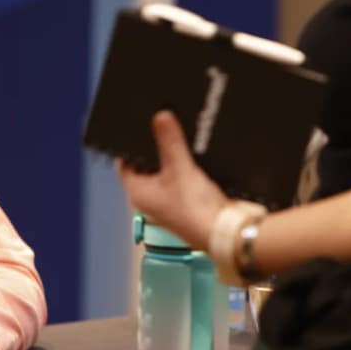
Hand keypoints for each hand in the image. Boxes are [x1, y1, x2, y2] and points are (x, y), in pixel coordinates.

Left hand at [117, 111, 228, 248]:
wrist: (225, 232)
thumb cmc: (196, 211)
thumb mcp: (180, 168)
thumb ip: (170, 141)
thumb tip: (160, 117)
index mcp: (139, 193)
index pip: (124, 163)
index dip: (129, 145)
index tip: (137, 127)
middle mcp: (151, 198)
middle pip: (146, 165)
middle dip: (153, 147)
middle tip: (159, 124)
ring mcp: (169, 200)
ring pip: (164, 170)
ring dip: (170, 155)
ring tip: (175, 134)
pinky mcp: (187, 199)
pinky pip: (181, 176)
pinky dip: (184, 164)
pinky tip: (193, 153)